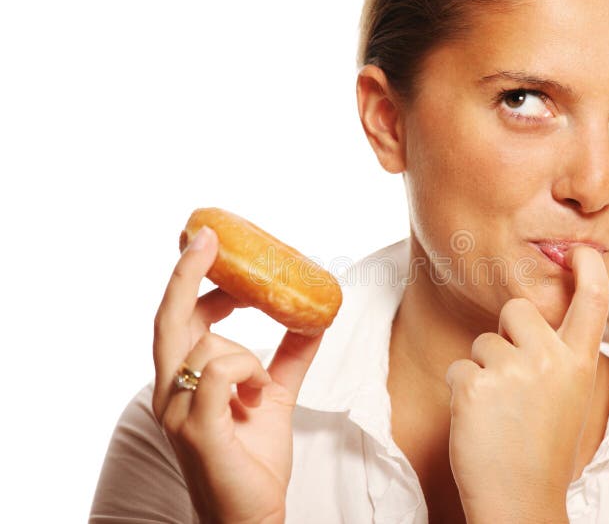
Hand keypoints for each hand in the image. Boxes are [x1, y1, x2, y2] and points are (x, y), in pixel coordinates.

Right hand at [151, 225, 323, 523]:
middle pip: (169, 318)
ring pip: (206, 343)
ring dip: (246, 353)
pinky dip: (247, 370)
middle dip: (186, 273)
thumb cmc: (252, 461)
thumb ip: (290, 357)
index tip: (211, 244)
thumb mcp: (276, 396)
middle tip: (209, 238)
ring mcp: (177, 411)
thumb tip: (314, 319)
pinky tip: (256, 395)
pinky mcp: (195, 429)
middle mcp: (170, 391)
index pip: (177, 318)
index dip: (189, 279)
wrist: (250, 517)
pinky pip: (219, 372)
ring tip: (260, 388)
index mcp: (184, 380)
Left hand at [445, 245, 608, 522]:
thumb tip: (538, 325)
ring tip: (498, 410)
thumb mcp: (568, 399)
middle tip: (511, 373)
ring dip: (483, 369)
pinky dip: (461, 390)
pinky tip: (478, 420)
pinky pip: (459, 367)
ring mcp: (511, 369)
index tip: (580, 249)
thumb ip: (559, 360)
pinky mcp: (473, 383)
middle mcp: (549, 360)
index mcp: (579, 365)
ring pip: (483, 341)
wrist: (520, 500)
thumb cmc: (541, 451)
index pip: (592, 302)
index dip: (588, 269)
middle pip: (517, 308)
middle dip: (507, 331)